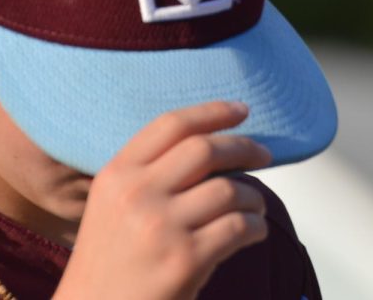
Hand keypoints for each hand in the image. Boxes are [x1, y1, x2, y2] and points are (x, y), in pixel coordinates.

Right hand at [53, 101, 271, 299]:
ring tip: (256, 206)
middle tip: (263, 155)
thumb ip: (147, 173)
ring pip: (230, 190)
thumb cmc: (109, 262)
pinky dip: (256, 226)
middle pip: (205, 149)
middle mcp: (137, 194)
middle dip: (243, 147)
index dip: (213, 111)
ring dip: (254, 196)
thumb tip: (211, 146)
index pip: (171, 125)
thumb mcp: (111, 205)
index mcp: (116, 174)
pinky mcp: (185, 260)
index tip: (241, 110)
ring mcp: (161, 226)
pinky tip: (254, 231)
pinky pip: (239, 228)